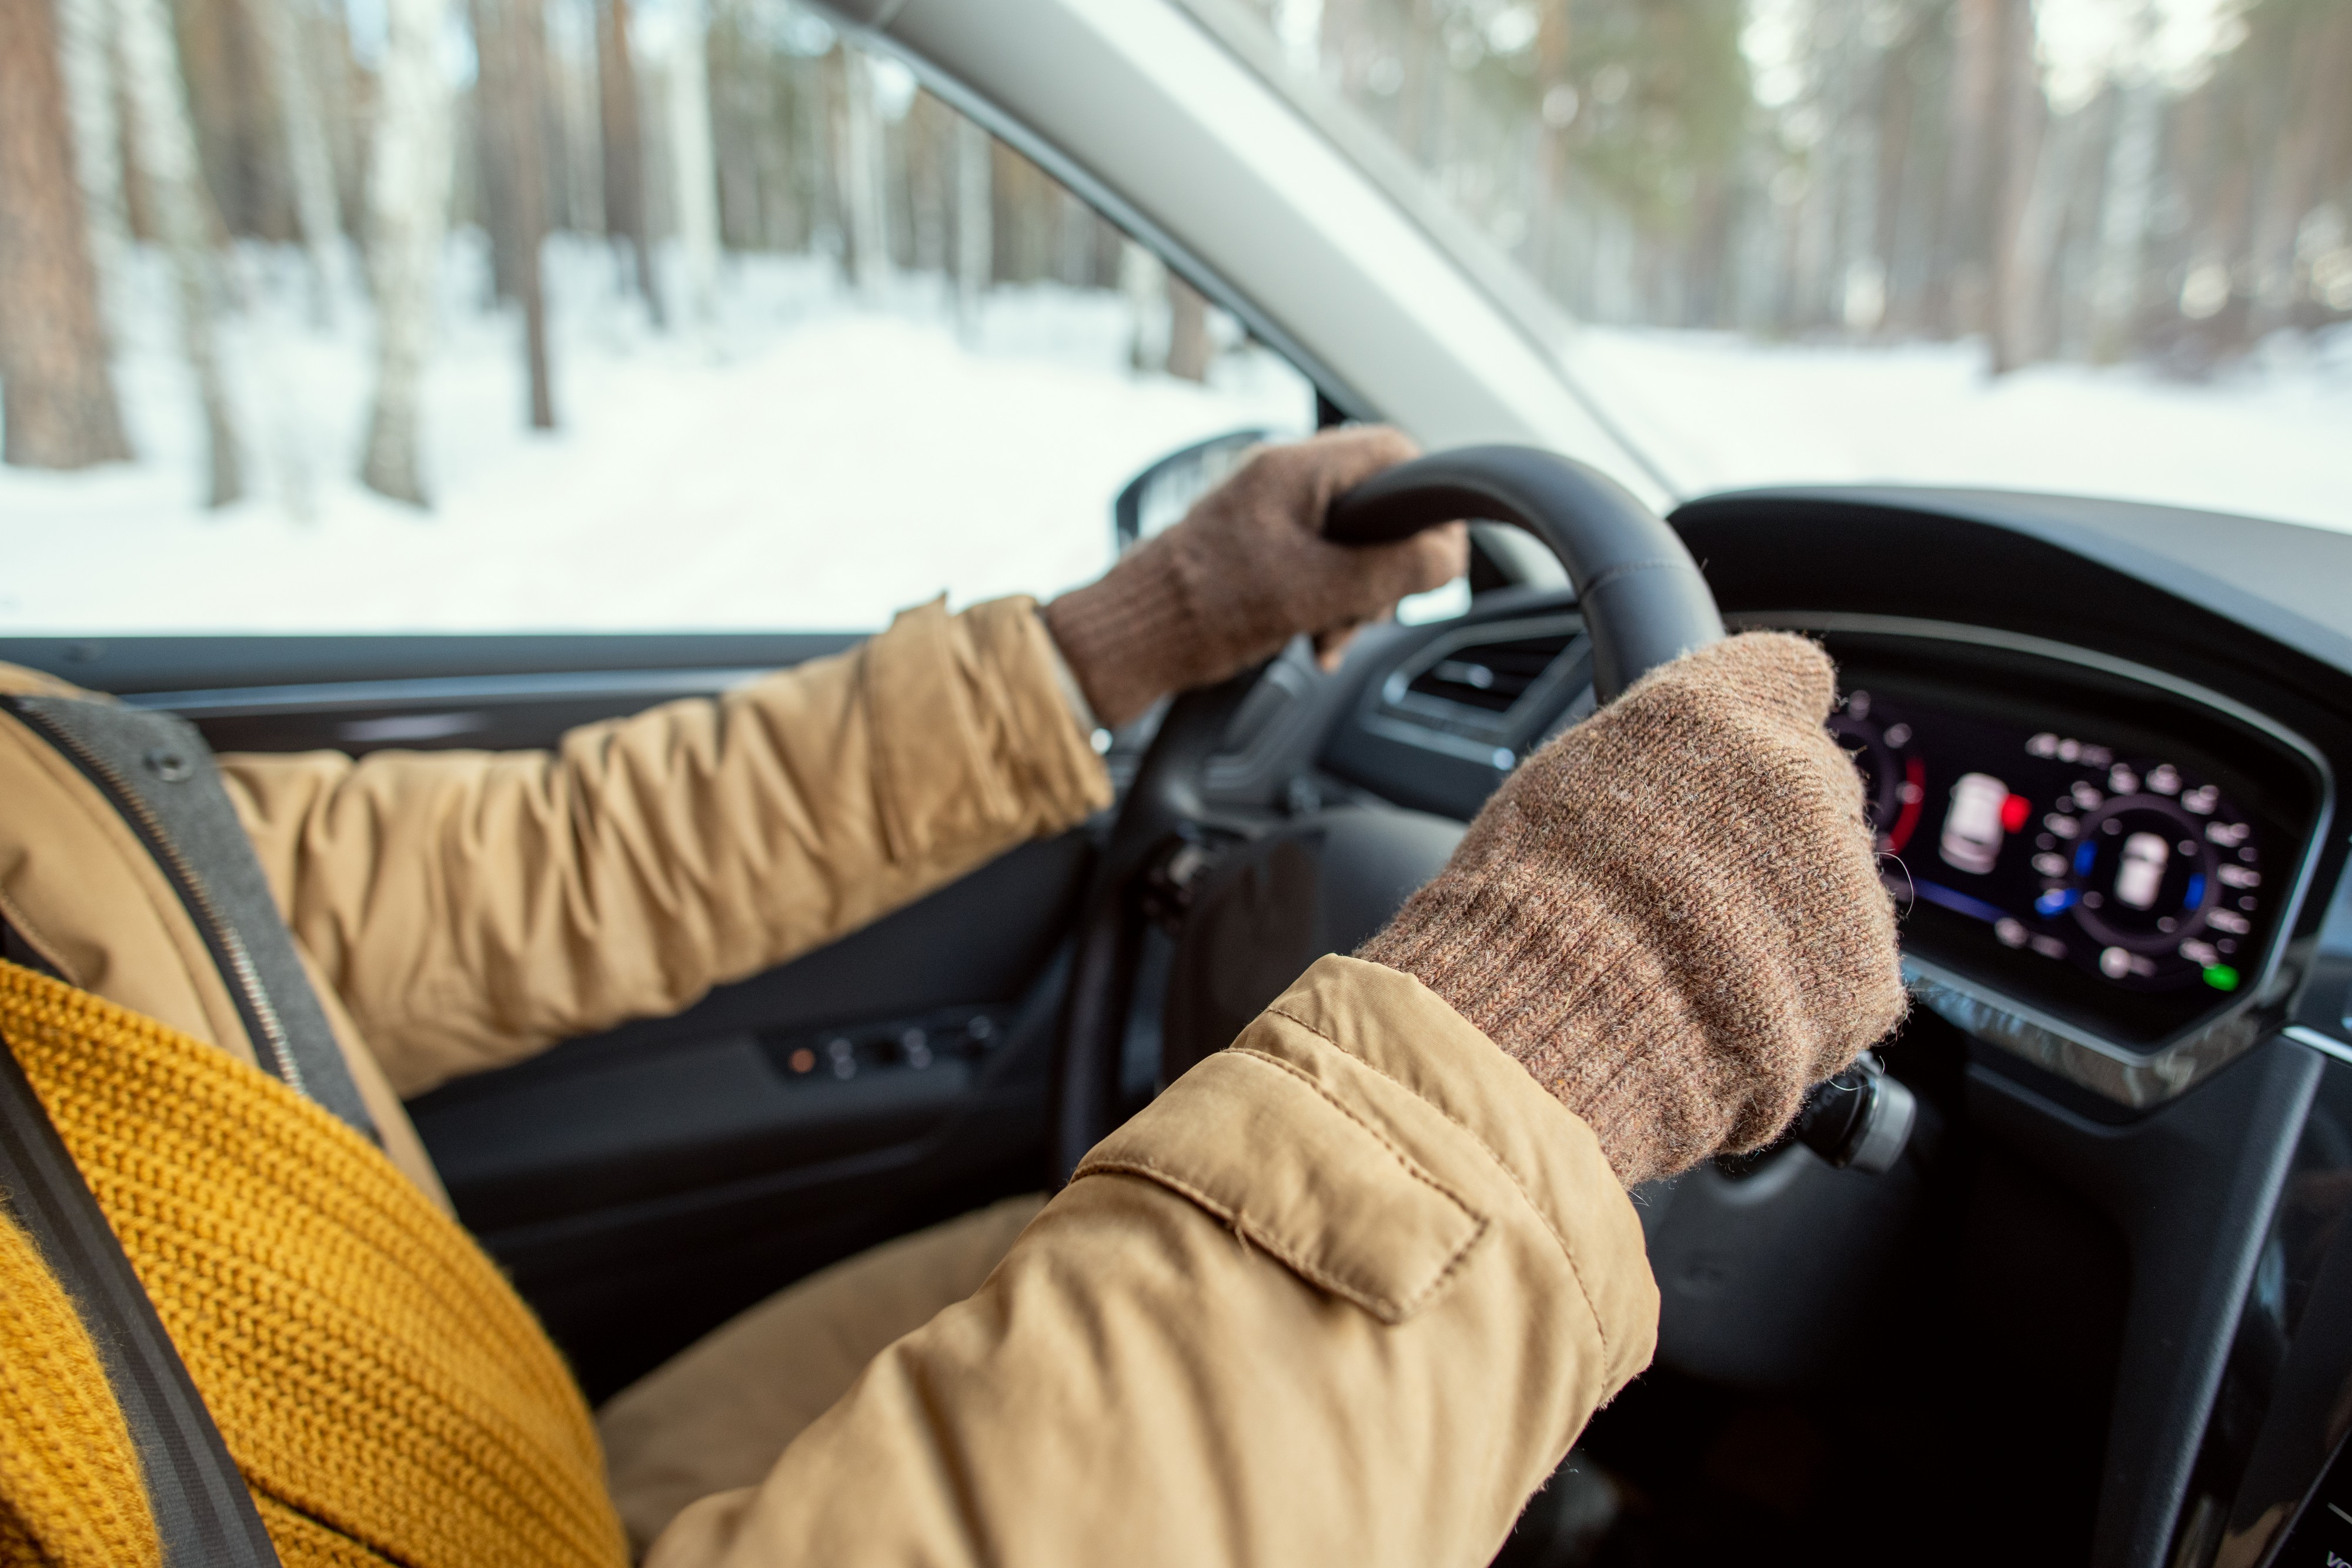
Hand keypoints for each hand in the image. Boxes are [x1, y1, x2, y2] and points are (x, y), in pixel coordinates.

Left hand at [1043, 426, 1466, 728]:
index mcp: (1297, 469)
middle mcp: (1281, 481)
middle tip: (1368, 612)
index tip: (1433, 555)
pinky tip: (1313, 643)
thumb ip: (1392, 570)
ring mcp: (1266, 515)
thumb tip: (1450, 558)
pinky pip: (1314, 569)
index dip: (1426, 503)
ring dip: (1354, 597)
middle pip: (1376, 508)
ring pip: (1347, 546)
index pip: (1394, 451)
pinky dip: (1324, 606)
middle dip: (1384, 568)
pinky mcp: (1254, 552)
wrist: (1128, 640)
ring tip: (1329, 637)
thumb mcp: (1316, 591)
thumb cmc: (1202, 608)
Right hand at [1357, 632, 1906, 1186]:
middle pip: (1812, 787)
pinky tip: (1726, 1017)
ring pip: (1831, 888)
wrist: (1565, 1017)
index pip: (1786, 673)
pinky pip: (1843, 978)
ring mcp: (1846, 876)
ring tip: (1692, 968)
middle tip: (1689, 891)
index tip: (1737, 757)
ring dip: (1783, 920)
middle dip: (1766, 835)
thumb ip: (1648, 758)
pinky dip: (1800, 1000)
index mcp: (1720, 709)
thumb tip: (1666, 772)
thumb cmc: (1532, 903)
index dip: (1763, 718)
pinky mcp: (1867, 973)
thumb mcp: (1562, 783)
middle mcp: (1800, 774)